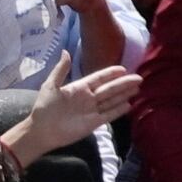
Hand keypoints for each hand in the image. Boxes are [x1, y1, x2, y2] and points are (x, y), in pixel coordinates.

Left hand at [11, 62, 144, 162]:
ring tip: (137, 89)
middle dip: (124, 84)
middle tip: (139, 78)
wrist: (42, 130)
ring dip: (124, 95)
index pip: (99, 78)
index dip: (110, 74)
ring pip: (112, 100)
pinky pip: (109, 115)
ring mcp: (92, 110)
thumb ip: (61, 70)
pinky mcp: (94, 123)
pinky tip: (129, 105)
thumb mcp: (50, 85)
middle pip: (110, 89)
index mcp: (79, 87)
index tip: (123, 69)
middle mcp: (89, 98)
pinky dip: (118, 110)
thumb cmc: (44, 107)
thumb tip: (66, 51)